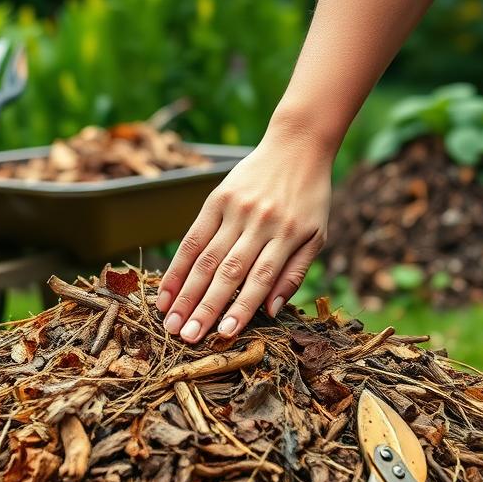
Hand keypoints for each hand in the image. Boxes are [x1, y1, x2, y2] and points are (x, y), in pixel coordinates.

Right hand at [156, 128, 331, 342]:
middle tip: (186, 337)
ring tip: (171, 322)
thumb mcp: (316, 235)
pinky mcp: (216, 200)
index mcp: (286, 235)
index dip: (240, 309)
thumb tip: (271, 311)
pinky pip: (192, 238)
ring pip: (205, 259)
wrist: (297, 145)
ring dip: (185, 294)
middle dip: (204, 308)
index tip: (222, 335)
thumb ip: (294, 273)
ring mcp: (234, 210)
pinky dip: (177, 267)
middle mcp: (258, 223)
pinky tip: (166, 292)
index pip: (259, 279)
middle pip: (226, 272)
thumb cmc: (310, 198)